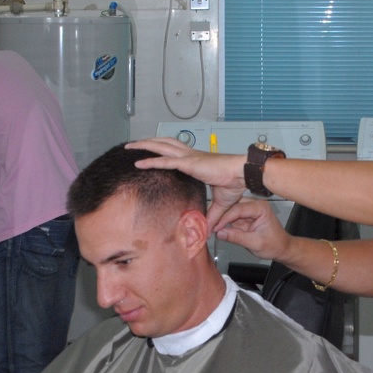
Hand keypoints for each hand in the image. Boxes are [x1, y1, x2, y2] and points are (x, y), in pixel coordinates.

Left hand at [127, 138, 247, 227]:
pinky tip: (139, 162)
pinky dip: (151, 161)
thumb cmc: (235, 183)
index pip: (175, 152)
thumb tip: (210, 229)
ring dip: (145, 146)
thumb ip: (212, 215)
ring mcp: (188, 157)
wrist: (241, 174)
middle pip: (165, 144)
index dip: (162, 150)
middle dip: (148, 142)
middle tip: (134, 144)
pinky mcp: (189, 163)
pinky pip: (165, 160)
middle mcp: (190, 155)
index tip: (152, 152)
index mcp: (196, 161)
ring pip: (161, 147)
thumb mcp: (221, 203)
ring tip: (131, 147)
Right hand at [212, 199, 290, 261]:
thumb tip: (220, 233)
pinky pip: (231, 217)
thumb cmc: (274, 245)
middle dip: (220, 216)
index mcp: (260, 208)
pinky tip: (216, 228)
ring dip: (221, 219)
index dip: (225, 218)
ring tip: (211, 227)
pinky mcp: (245, 217)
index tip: (215, 227)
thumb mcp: (255, 243)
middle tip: (209, 225)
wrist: (281, 248)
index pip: (238, 209)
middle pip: (232, 207)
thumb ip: (237, 237)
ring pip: (230, 211)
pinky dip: (224, 223)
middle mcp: (254, 205)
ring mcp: (249, 211)